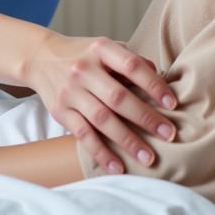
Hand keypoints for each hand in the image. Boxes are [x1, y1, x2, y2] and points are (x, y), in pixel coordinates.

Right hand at [23, 32, 176, 175]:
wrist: (41, 57)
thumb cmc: (85, 55)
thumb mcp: (106, 48)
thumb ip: (131, 60)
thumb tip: (159, 74)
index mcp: (101, 49)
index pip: (131, 66)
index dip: (153, 84)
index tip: (172, 103)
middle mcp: (84, 69)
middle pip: (118, 97)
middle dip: (146, 118)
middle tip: (169, 134)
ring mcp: (70, 91)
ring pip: (102, 120)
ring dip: (127, 141)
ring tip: (149, 157)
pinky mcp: (60, 111)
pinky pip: (83, 135)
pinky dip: (101, 153)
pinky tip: (118, 167)